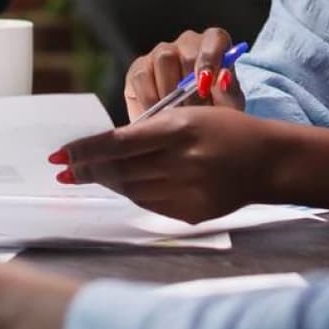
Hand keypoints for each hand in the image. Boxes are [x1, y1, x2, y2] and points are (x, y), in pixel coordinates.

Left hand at [51, 107, 282, 223]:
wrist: (268, 161)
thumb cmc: (225, 131)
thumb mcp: (188, 116)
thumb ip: (150, 132)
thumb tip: (105, 147)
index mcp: (179, 129)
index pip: (118, 143)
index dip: (85, 151)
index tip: (60, 155)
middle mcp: (182, 161)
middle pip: (120, 170)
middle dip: (88, 170)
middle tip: (64, 169)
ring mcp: (188, 190)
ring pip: (131, 189)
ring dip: (109, 182)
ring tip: (91, 176)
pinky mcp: (192, 211)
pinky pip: (150, 204)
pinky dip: (134, 194)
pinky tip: (126, 186)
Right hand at [123, 26, 246, 118]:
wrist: (187, 131)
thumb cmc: (212, 113)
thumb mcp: (228, 108)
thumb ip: (229, 93)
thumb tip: (223, 78)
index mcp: (214, 48)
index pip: (215, 38)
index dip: (211, 57)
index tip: (207, 83)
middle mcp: (187, 45)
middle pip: (188, 52)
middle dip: (190, 85)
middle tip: (192, 110)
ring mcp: (160, 54)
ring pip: (164, 59)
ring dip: (170, 91)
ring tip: (175, 114)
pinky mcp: (139, 70)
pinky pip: (141, 77)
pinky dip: (149, 98)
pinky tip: (157, 114)